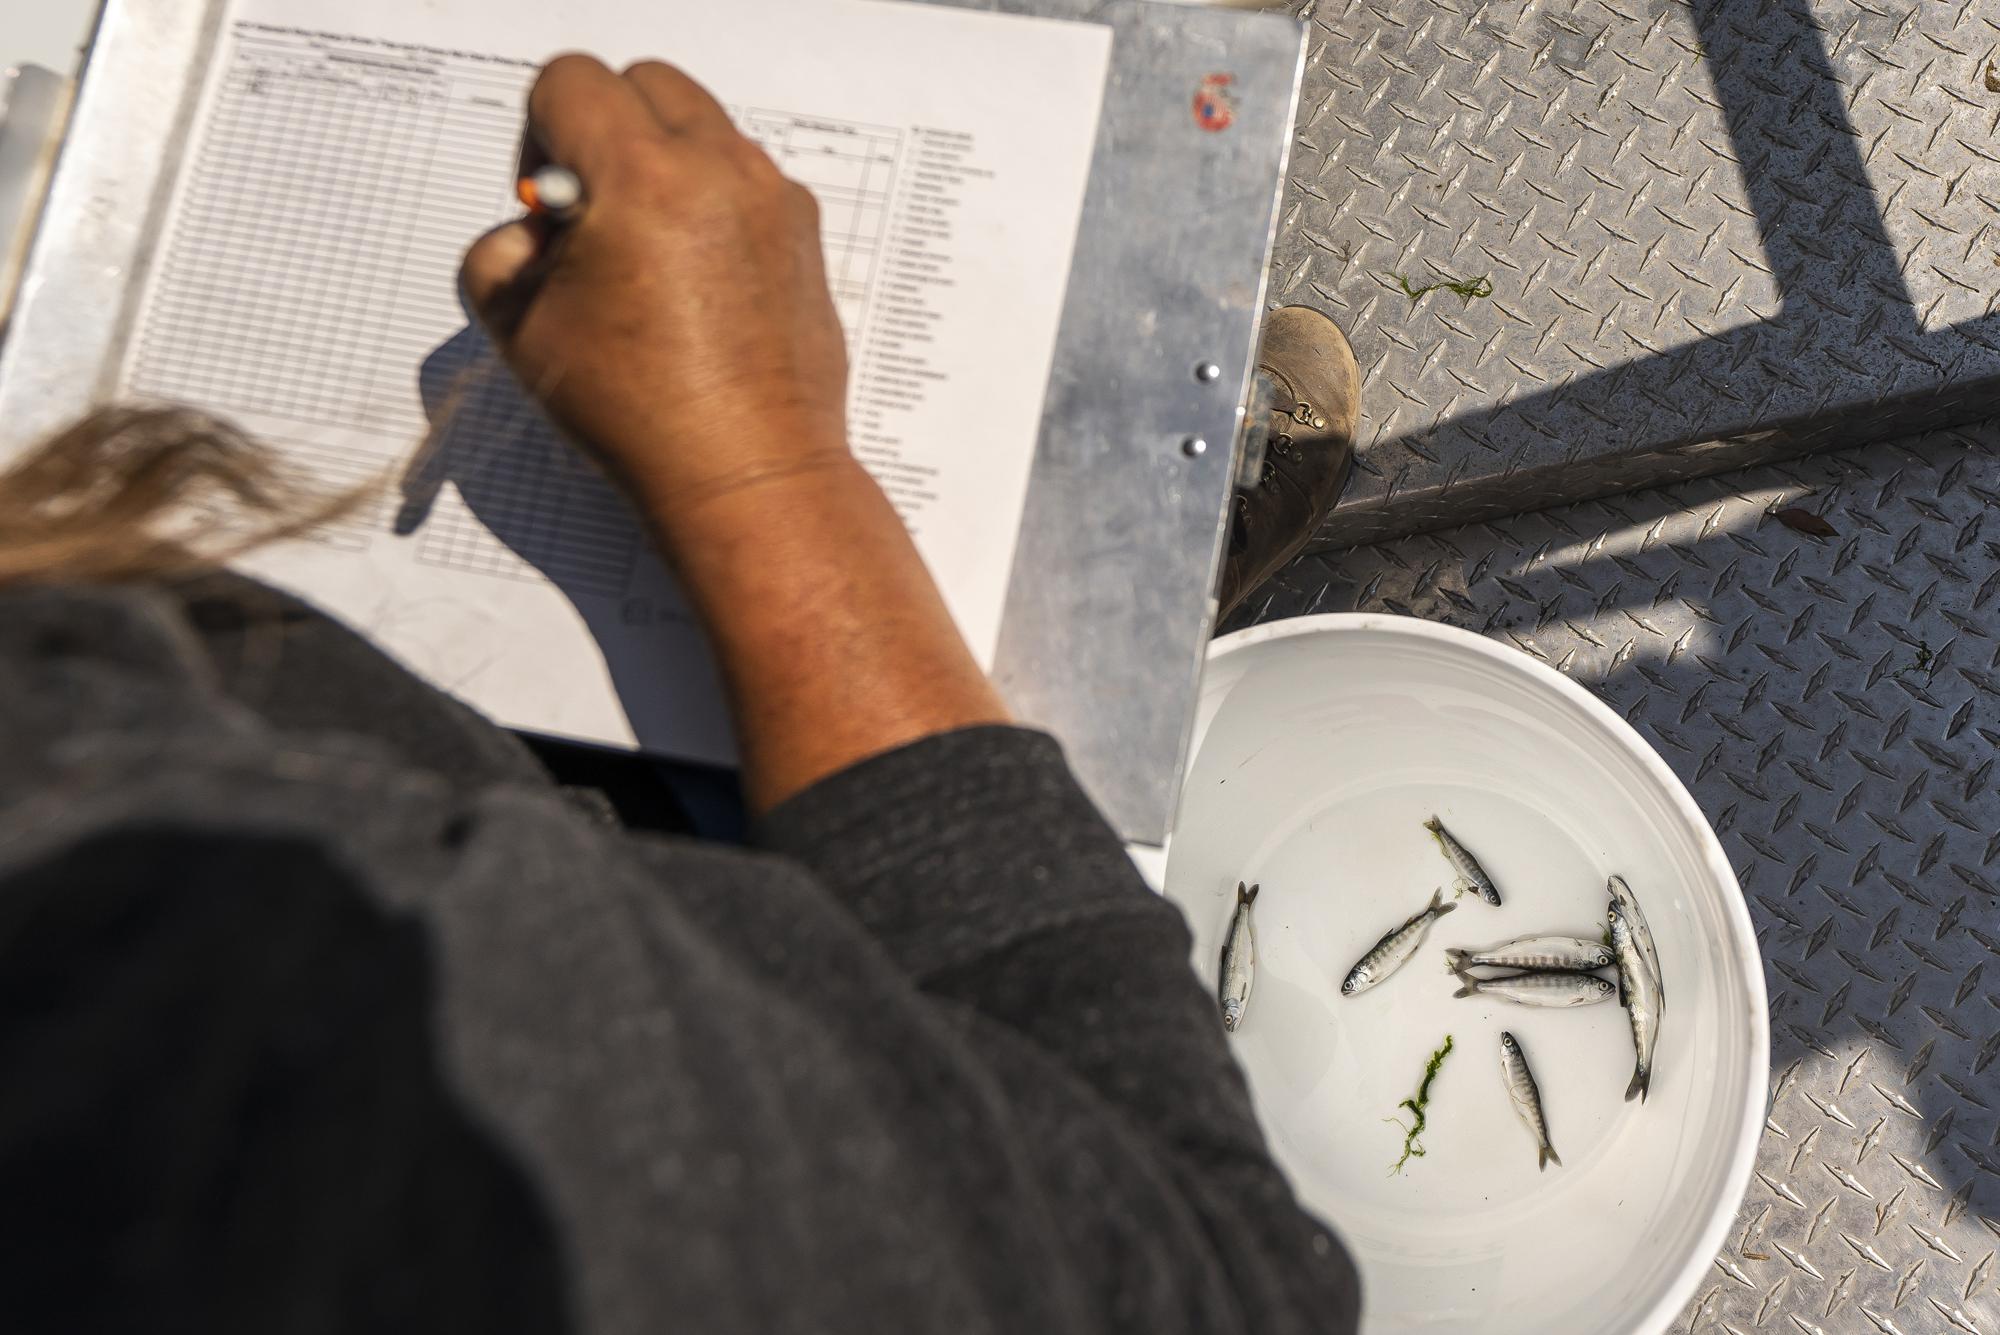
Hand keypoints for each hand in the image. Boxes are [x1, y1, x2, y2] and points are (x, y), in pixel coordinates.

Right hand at [460, 56, 852, 531]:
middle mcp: (720, 169)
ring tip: (646, 255)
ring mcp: (773, 197)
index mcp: (643, 179)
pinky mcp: (804, 232)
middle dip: (605, 130)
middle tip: (592, 215)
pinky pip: (745, 176)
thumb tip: (531, 231)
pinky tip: (694, 279)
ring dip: (662, 162)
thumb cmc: (637, 414)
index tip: (549, 205)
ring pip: (702, 126)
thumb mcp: (521, 332)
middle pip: (644, 84)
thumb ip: (498, 255)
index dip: (541, 135)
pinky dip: (710, 199)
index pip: (572, 81)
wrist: (746, 473)